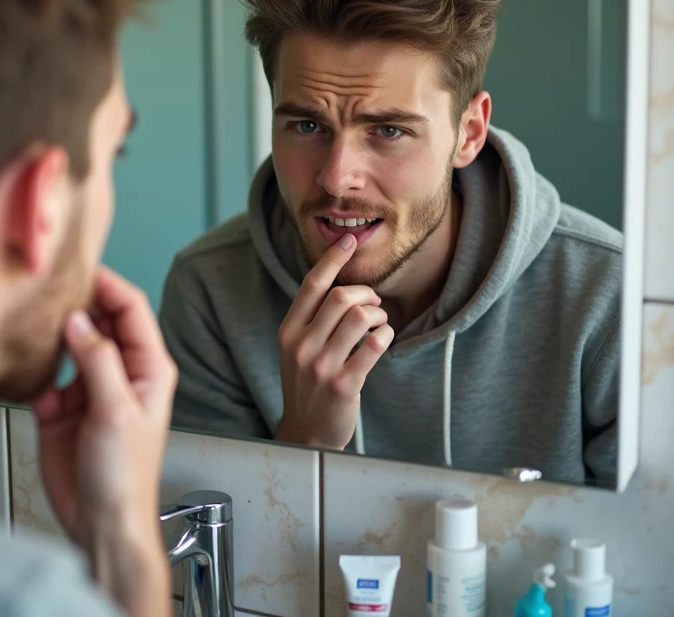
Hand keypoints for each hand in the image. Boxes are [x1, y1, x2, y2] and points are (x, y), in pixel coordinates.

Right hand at [30, 267, 176, 614]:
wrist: (100, 524)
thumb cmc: (126, 478)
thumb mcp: (116, 413)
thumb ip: (97, 362)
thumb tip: (79, 321)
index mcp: (148, 367)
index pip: (130, 307)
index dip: (107, 283)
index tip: (78, 268)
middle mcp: (119, 371)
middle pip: (98, 318)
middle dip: (75, 303)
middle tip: (47, 290)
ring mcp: (89, 387)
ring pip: (69, 342)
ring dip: (52, 336)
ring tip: (33, 325)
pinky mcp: (61, 406)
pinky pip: (45, 373)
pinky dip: (35, 371)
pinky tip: (31, 377)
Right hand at [274, 234, 393, 450]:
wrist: (306, 433)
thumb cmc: (307, 383)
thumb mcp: (296, 349)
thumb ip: (310, 319)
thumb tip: (338, 283)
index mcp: (288, 332)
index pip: (311, 286)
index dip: (332, 258)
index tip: (349, 239)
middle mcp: (301, 346)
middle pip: (340, 298)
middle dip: (366, 292)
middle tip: (375, 301)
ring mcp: (322, 366)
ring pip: (359, 318)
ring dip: (378, 313)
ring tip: (379, 321)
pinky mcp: (345, 384)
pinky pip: (374, 345)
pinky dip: (385, 333)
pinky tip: (384, 337)